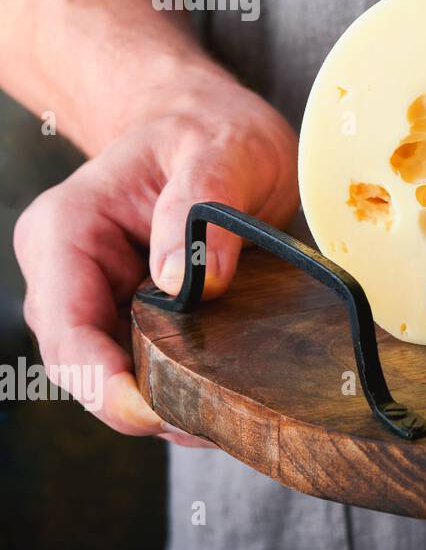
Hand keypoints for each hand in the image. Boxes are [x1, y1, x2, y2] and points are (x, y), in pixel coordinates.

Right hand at [14, 78, 298, 445]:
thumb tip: (184, 279)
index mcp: (68, 231)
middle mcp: (70, 273)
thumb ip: (201, 205)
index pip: (67, 326)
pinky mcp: (136, 318)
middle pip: (88, 368)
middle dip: (145, 406)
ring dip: (169, 406)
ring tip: (234, 419)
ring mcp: (100, 301)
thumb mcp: (220, 148)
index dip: (104, 382)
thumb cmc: (210, 128)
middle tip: (217, 425)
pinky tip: (231, 401)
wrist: (213, 125)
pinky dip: (185, 390)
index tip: (157, 413)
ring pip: (119, 379)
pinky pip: (150, 368)